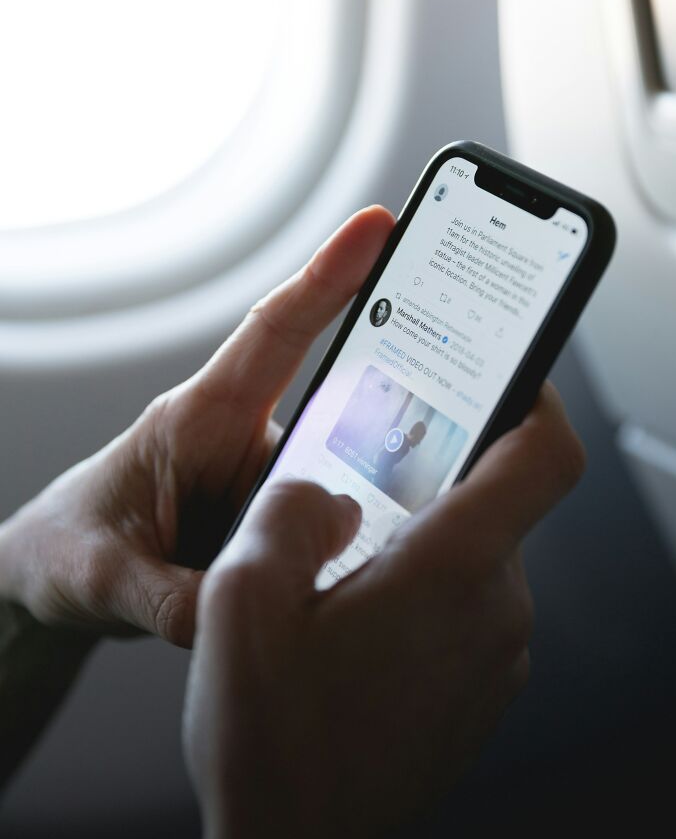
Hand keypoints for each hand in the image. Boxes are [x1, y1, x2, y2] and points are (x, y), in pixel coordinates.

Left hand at [0, 207, 394, 645]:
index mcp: (199, 418)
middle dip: (394, 411)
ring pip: (339, 482)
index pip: (275, 332)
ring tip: (375, 560)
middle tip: (458, 421)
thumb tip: (244, 612)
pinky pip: (322, 527)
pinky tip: (349, 589)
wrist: (54, 579)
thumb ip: (167, 597)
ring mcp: (262, 482)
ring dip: (360, 514)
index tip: (380, 225)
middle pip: (338, 409)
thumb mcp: (101, 575)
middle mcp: (242, 441)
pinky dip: (340, 552)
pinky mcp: (272, 521)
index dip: (329, 276)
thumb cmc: (68, 546)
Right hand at [183, 384, 584, 838]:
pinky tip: (358, 620)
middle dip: (432, 479)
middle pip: (494, 502)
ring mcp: (496, 655)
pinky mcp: (483, 686)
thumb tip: (326, 489)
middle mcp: (494, 611)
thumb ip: (288, 509)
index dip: (537, 398)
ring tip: (343, 570)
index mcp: (450, 573)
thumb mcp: (240, 598)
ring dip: (419, 541)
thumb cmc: (269, 736)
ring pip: (476, 555)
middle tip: (360, 485)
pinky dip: (426, 591)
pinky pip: (469, 606)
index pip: (545, 457)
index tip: (506, 373)